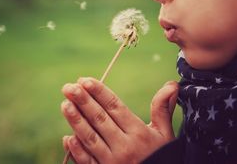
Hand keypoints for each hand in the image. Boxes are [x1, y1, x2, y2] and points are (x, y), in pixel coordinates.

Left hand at [60, 78, 178, 163]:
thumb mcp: (165, 134)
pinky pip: (88, 162)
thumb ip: (162, 108)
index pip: (115, 107)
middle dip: (83, 101)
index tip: (85, 80)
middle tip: (68, 87)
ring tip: (65, 104)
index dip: (99, 92)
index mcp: (139, 133)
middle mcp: (125, 146)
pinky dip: (77, 150)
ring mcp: (113, 162)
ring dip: (76, 121)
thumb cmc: (161, 157)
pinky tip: (67, 138)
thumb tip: (171, 84)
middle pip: (100, 119)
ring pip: (90, 138)